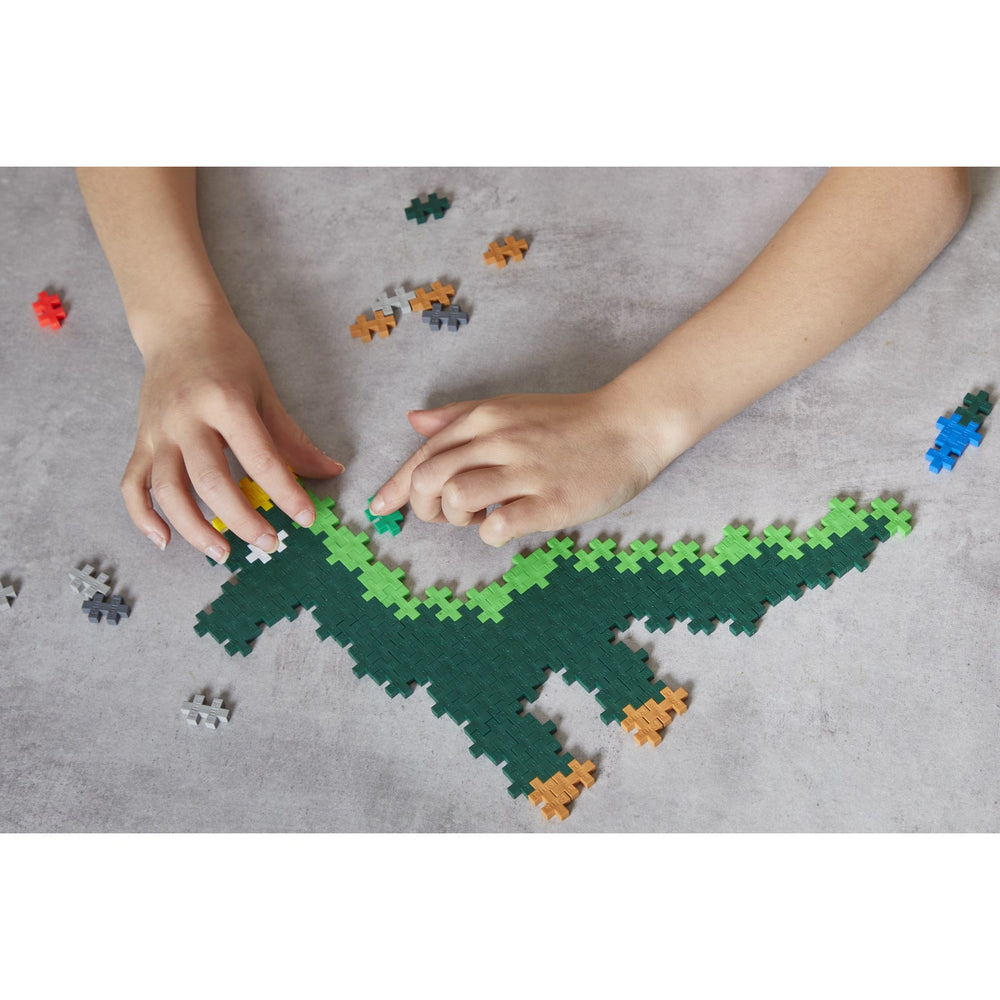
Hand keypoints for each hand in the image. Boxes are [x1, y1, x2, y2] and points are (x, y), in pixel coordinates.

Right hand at [121, 309, 343, 560]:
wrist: (178, 325)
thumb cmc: (228, 356)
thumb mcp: (266, 391)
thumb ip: (293, 438)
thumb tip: (330, 472)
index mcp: (224, 402)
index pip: (259, 457)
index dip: (285, 492)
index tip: (306, 518)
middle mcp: (186, 418)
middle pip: (210, 481)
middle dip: (242, 519)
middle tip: (270, 543)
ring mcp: (158, 431)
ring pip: (167, 491)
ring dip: (194, 528)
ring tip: (222, 551)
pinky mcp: (141, 440)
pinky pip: (133, 485)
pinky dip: (143, 516)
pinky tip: (164, 540)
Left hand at [371, 384, 666, 545]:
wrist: (630, 426)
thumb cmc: (568, 422)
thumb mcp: (510, 407)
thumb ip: (460, 416)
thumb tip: (414, 420)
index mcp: (485, 417)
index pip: (423, 453)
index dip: (396, 486)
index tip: (379, 508)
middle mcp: (500, 439)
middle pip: (429, 478)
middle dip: (422, 506)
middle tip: (446, 515)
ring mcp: (526, 470)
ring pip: (455, 498)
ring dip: (456, 518)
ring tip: (479, 517)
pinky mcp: (551, 500)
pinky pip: (498, 525)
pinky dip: (490, 534)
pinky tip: (505, 526)